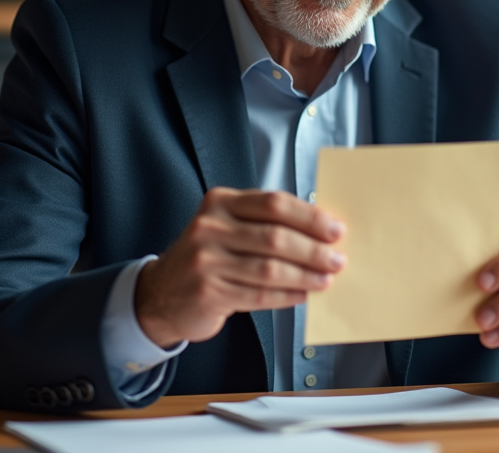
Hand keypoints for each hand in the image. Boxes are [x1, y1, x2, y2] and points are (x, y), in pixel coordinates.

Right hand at [134, 188, 345, 348]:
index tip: (335, 229)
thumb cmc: (208, 256)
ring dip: (305, 276)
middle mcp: (210, 227)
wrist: (162, 293)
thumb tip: (321, 233)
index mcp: (221, 203)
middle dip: (313, 249)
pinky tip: (302, 295)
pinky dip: (286, 295)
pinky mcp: (208, 292)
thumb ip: (266, 224)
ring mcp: (206, 260)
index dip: (310, 217)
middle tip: (337, 259)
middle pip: (275, 236)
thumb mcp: (228, 227)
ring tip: (325, 279)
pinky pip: (258, 294)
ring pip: (270, 268)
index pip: (274, 203)